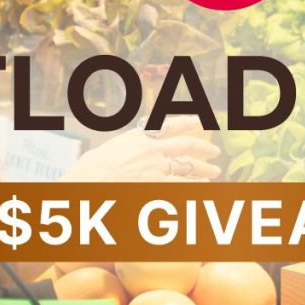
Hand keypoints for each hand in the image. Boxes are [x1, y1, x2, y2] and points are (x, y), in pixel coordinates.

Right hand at [62, 118, 220, 182]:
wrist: (89, 179)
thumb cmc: (96, 165)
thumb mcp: (117, 145)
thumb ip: (137, 143)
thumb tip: (148, 143)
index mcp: (141, 135)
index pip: (171, 124)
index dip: (190, 121)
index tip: (204, 120)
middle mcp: (151, 148)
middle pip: (186, 145)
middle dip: (204, 148)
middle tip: (215, 151)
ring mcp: (155, 167)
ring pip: (187, 166)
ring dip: (204, 169)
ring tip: (214, 172)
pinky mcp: (156, 184)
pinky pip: (181, 184)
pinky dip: (194, 184)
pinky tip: (203, 185)